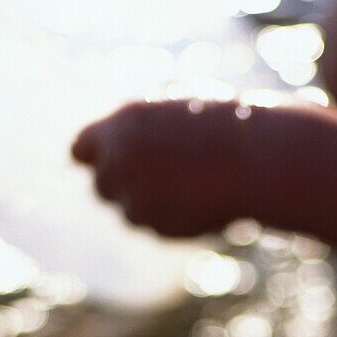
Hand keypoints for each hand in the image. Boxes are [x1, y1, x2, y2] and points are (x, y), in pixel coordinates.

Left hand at [71, 99, 254, 237]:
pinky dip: (173, 217)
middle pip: (101, 185)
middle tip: (158, 172)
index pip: (81, 149)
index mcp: (121, 125)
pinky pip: (156, 226)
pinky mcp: (157, 228)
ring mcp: (136, 199)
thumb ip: (139, 129)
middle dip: (124, 182)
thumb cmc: (222, 122)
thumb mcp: (175, 108)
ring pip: (129, 210)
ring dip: (150, 201)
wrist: (256, 156)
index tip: (111, 158)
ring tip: (191, 180)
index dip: (97, 154)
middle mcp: (119, 162)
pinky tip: (202, 197)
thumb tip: (120, 145)